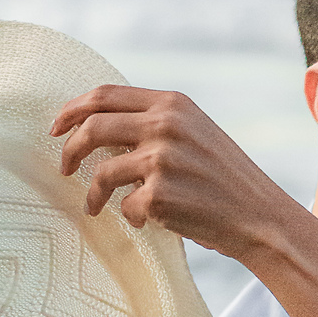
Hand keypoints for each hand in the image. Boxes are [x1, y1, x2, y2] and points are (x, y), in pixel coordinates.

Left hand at [51, 85, 266, 257]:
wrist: (260, 217)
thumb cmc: (226, 179)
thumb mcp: (196, 133)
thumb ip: (156, 123)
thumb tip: (98, 128)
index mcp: (174, 104)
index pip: (106, 94)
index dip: (73, 109)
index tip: (57, 128)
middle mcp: (166, 125)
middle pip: (93, 127)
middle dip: (70, 149)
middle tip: (64, 168)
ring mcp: (162, 160)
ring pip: (102, 173)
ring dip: (93, 194)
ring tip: (94, 206)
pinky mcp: (158, 195)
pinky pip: (124, 206)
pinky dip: (130, 217)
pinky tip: (147, 221)